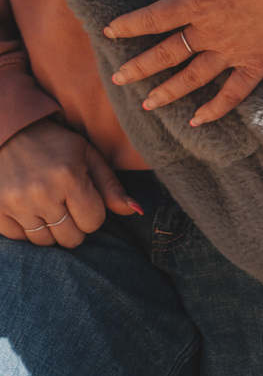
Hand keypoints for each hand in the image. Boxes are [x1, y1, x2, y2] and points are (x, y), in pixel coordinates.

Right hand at [0, 119, 141, 247]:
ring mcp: (17, 203)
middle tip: (67, 204)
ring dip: (51, 229)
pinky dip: (28, 230)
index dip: (93, 212)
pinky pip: (20, 239)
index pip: (93, 222)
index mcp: (69, 176)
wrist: (10, 132)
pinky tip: (30, 209)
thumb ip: (111, 186)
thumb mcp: (88, 155)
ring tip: (49, 206)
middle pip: (71, 238)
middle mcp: (42, 192)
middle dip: (74, 225)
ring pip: (45, 242)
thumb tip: (136, 210)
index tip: (84, 198)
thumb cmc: (56, 144)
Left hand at [105, 0, 262, 125]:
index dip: (129, 26)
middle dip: (139, 67)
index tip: (109, 32)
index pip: (154, 17)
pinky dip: (214, 110)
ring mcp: (232, 51)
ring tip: (148, 104)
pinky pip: (231, 94)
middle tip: (118, 79)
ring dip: (167, 92)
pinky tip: (197, 120)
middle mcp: (210, 31)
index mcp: (199, 2)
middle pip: (166, 53)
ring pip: (192, 78)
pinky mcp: (256, 65)